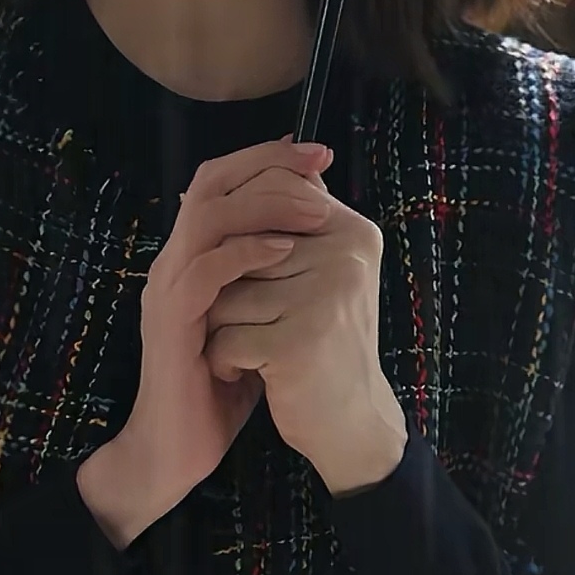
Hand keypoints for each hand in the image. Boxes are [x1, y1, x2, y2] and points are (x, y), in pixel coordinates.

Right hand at [94, 138, 345, 534]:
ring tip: (314, 208)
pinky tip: (286, 251)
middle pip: (210, 183)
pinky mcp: (171, 322)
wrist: (174, 451)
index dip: (268, 160)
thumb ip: (267, 281)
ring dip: (264, 203)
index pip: (220, 183)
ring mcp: (167, 289)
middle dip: (268, 164)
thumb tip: (309, 241)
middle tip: (320, 161)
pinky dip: (246, 252)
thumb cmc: (216, 389)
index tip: (320, 157)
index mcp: (191, 258)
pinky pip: (205, 270)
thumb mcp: (251, 320)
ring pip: (206, 216)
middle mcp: (173, 262)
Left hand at [204, 133, 406, 494]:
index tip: (249, 273)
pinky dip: (224, 361)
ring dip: (222, 329)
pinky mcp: (299, 345)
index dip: (238, 229)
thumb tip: (265, 150)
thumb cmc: (323, 343)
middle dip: (228, 289)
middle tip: (253, 321)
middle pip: (238, 248)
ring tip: (255, 350)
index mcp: (352, 233)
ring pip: (224, 295)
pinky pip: (225, 337)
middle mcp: (345, 259)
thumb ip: (297, 213)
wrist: (351, 424)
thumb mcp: (322, 270)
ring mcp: (323, 301)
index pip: (273, 192)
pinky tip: (248, 375)